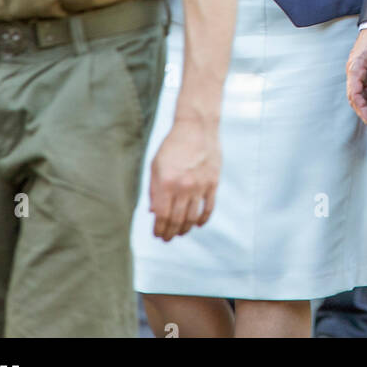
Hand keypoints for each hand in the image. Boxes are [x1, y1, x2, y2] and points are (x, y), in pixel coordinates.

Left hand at [149, 117, 220, 240]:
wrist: (196, 127)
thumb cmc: (172, 146)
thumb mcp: (156, 166)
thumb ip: (154, 191)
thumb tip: (153, 213)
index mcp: (166, 182)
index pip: (162, 216)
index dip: (159, 229)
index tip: (157, 235)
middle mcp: (184, 187)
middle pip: (177, 220)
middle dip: (170, 233)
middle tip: (167, 238)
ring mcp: (200, 186)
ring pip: (192, 217)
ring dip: (185, 229)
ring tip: (180, 233)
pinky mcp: (213, 183)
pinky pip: (208, 208)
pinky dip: (202, 220)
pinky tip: (197, 223)